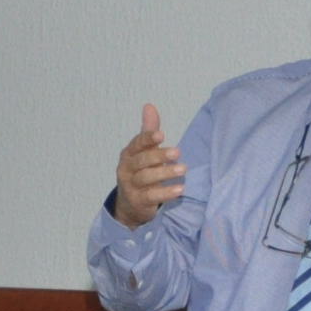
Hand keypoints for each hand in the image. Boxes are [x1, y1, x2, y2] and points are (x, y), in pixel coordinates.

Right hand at [112, 105, 184, 226]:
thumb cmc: (141, 172)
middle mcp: (127, 169)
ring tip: (183, 169)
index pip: (137, 144)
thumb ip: (148, 132)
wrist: (130, 204)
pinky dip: (166, 193)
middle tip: (177, 152)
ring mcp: (131, 186)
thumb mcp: (144, 152)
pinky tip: (180, 189)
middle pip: (141, 161)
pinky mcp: (138, 202)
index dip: (148, 138)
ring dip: (165, 173)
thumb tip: (149, 106)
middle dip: (159, 156)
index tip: (161, 135)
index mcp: (129, 154)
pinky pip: (151, 197)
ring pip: (146, 178)